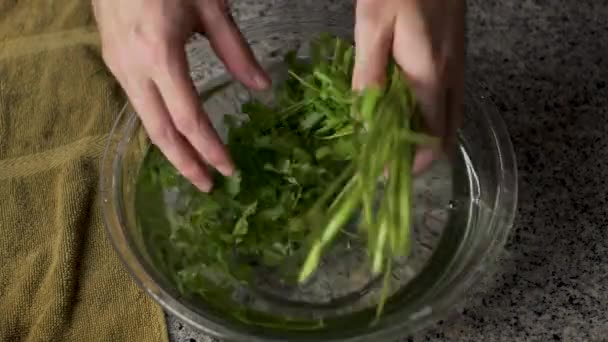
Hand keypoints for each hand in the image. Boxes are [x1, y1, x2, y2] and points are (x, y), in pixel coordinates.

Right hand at [93, 0, 269, 190]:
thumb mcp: (211, 9)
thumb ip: (237, 52)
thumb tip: (262, 89)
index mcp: (161, 55)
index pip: (189, 119)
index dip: (209, 149)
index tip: (228, 170)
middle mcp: (133, 68)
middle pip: (160, 131)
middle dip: (185, 164)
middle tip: (208, 187)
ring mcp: (118, 66)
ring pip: (145, 121)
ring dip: (170, 149)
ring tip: (194, 168)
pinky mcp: (114, 61)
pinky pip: (137, 104)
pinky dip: (158, 126)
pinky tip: (174, 134)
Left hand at [352, 0, 463, 173]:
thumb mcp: (372, 28)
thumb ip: (369, 75)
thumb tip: (365, 119)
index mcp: (430, 76)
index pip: (430, 138)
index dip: (408, 164)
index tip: (383, 174)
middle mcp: (452, 78)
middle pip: (446, 136)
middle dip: (418, 156)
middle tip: (386, 162)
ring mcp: (458, 68)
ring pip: (449, 120)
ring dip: (423, 138)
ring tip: (389, 142)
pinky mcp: (455, 58)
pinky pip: (447, 101)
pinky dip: (428, 117)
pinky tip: (402, 112)